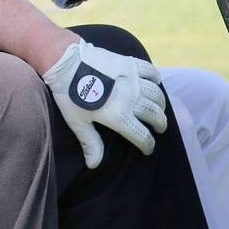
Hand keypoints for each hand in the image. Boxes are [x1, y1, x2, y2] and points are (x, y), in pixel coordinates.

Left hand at [43, 39, 166, 167]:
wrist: (67, 63)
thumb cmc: (70, 95)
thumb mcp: (78, 122)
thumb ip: (90, 143)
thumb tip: (93, 164)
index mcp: (118, 116)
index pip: (141, 135)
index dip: (147, 145)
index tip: (148, 148)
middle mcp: (130, 98)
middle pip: (154, 114)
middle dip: (160, 123)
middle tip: (159, 127)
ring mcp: (132, 79)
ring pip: (156, 93)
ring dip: (161, 103)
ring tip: (159, 108)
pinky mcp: (129, 64)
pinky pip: (150, 70)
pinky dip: (156, 77)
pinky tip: (156, 82)